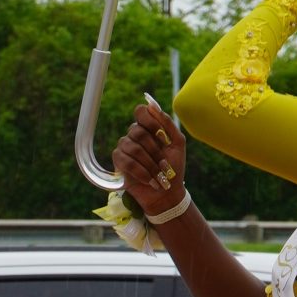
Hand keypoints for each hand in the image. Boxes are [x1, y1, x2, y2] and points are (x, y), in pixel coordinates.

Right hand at [111, 98, 187, 216]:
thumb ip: (168, 123)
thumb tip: (152, 105)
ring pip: (132, 148)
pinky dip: (141, 172)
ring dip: (150, 164)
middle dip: (155, 150)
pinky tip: (150, 180)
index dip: (150, 121)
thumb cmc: (174, 167)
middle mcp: (134, 135)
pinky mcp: (119, 162)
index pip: (140, 111)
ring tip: (159, 175)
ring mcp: (124, 147)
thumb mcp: (177, 143)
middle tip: (165, 164)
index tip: (163, 138)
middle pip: (137, 131)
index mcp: (148, 127)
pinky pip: (126, 162)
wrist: (167, 192)